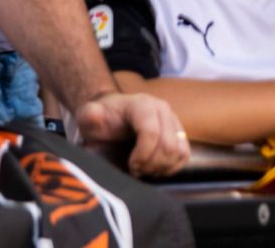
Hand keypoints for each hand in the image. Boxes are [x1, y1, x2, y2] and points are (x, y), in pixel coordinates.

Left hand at [75, 91, 190, 177]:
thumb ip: (90, 115)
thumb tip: (95, 115)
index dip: (142, 155)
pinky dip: (171, 166)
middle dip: (151, 164)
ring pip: (178, 151)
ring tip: (144, 169)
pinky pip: (184, 154)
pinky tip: (154, 168)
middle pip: (168, 145)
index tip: (130, 165)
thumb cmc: (102, 120)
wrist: (113, 118)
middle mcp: (163, 109)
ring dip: (161, 167)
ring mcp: (174, 120)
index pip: (152, 133)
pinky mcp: (180, 133)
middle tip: (136, 170)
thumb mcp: (89, 116)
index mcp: (143, 104)